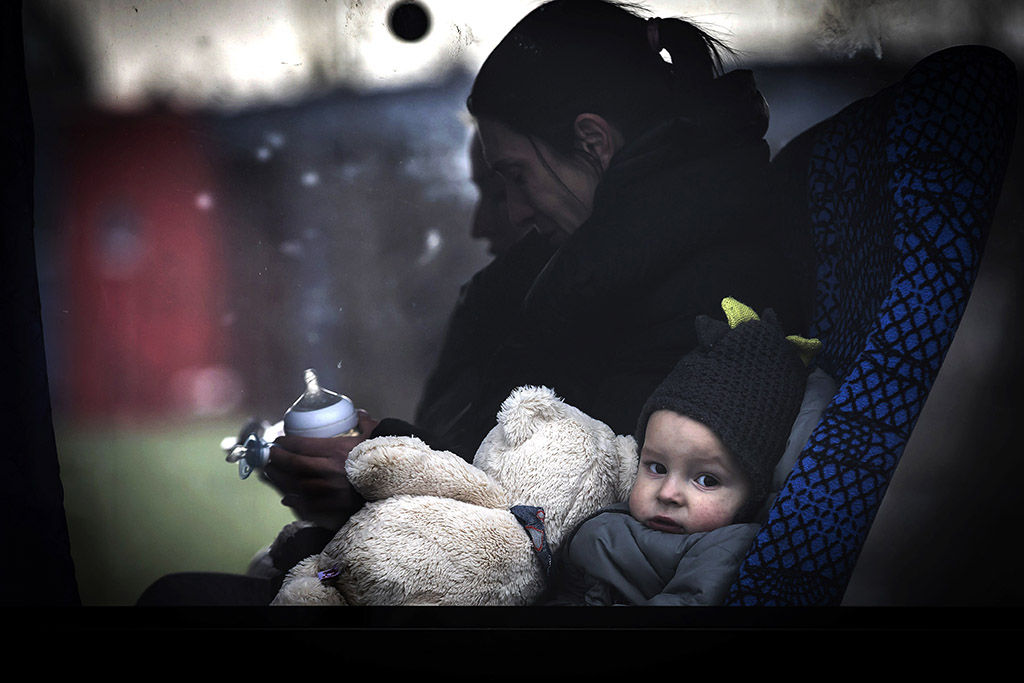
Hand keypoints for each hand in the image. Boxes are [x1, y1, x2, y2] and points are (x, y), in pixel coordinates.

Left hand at [262, 410, 379, 527]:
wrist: (399, 489)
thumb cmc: (387, 459)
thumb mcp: (377, 435)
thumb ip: (366, 423)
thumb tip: (359, 413)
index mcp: (337, 450)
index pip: (302, 445)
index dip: (286, 442)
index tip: (278, 440)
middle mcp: (329, 470)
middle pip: (294, 465)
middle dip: (277, 459)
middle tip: (269, 455)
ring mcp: (330, 491)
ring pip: (296, 485)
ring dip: (280, 478)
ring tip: (271, 472)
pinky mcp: (333, 508)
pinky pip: (308, 504)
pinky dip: (294, 499)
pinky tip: (286, 497)